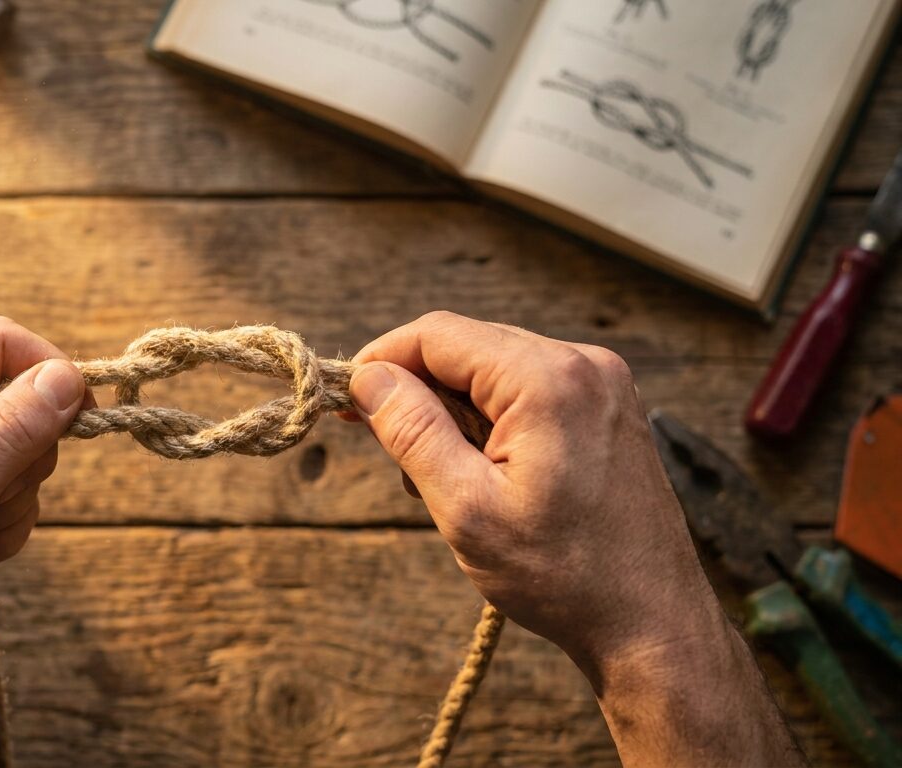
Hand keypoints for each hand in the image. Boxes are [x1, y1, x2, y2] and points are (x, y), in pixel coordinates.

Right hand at [348, 312, 801, 766]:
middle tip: (381, 444)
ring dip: (451, 407)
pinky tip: (480, 471)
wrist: (651, 623)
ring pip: (494, 367)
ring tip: (439, 477)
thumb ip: (411, 430)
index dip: (380, 360)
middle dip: (415, 387)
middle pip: (467, 345)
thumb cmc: (562, 575)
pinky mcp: (608, 408)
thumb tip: (367, 378)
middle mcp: (582, 364)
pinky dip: (490, 418)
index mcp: (547, 380)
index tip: (343, 400)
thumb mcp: (466, 508)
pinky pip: (528, 388)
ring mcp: (602, 384)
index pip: (437, 334)